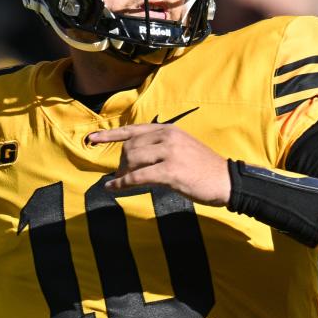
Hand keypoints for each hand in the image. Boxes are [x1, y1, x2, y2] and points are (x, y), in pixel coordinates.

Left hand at [87, 124, 230, 204]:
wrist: (226, 180)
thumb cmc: (202, 168)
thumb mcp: (181, 148)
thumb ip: (158, 147)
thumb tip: (131, 157)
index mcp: (168, 130)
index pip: (133, 130)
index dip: (109, 135)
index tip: (91, 138)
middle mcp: (167, 137)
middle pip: (129, 147)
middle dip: (122, 162)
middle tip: (124, 175)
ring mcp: (169, 153)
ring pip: (132, 160)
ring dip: (123, 173)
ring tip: (125, 181)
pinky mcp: (170, 171)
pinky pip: (138, 177)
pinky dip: (122, 183)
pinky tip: (113, 187)